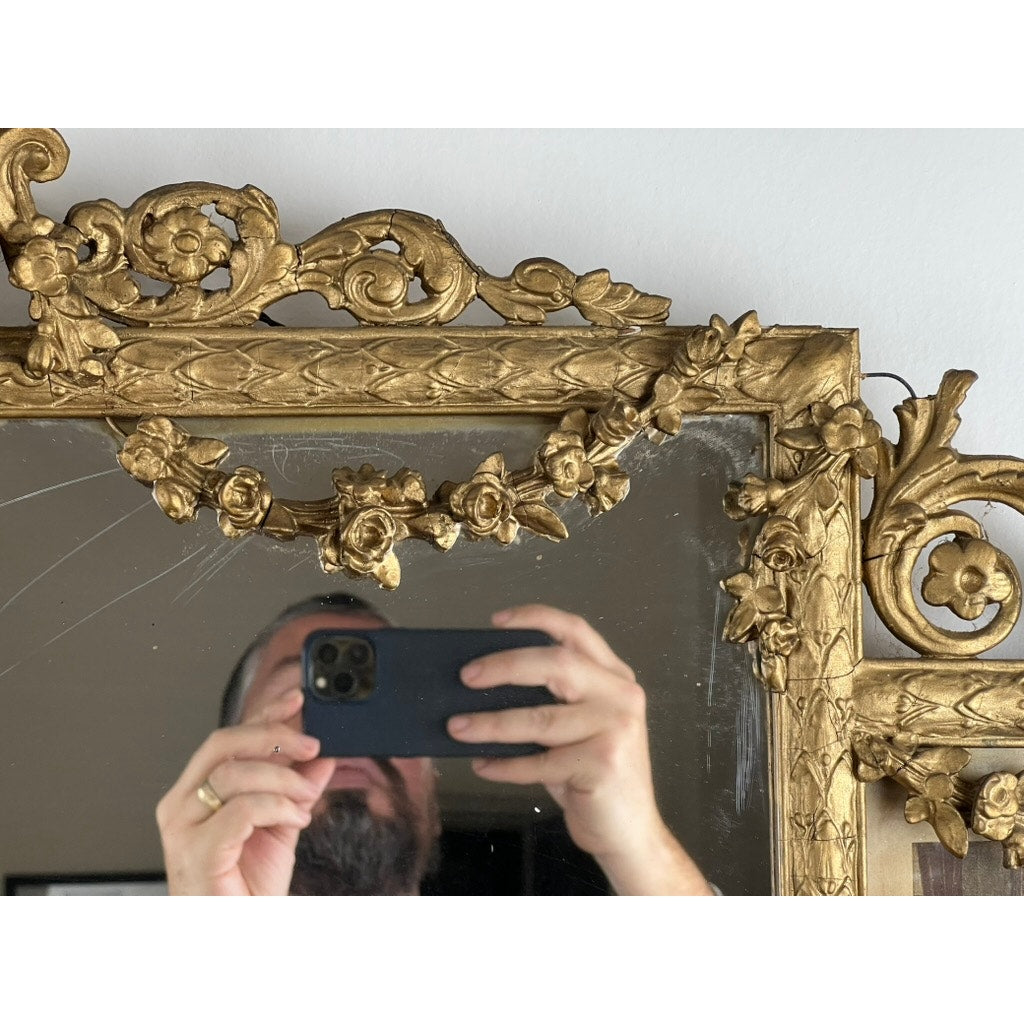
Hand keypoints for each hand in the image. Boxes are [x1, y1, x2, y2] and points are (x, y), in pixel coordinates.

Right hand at [156, 689, 333, 894]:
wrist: (237, 934)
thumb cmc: (246, 887)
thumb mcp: (281, 825)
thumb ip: (297, 788)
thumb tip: (321, 757)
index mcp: (195, 792)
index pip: (228, 738)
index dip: (264, 714)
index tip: (298, 700)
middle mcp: (181, 805)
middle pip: (224, 745)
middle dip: (274, 737)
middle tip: (312, 746)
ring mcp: (183, 830)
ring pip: (234, 775)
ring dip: (283, 780)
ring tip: (307, 799)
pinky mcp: (196, 854)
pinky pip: (241, 811)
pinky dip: (277, 808)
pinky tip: (296, 819)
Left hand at [448, 604, 712, 894]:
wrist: (630, 832)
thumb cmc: (594, 776)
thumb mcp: (579, 727)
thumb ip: (551, 700)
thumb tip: (485, 683)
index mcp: (614, 677)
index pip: (575, 631)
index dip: (536, 618)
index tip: (497, 621)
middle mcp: (620, 696)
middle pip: (556, 664)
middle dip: (504, 666)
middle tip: (466, 677)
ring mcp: (615, 729)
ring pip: (540, 718)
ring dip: (490, 723)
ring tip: (457, 727)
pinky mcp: (602, 765)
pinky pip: (539, 762)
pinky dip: (504, 765)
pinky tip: (483, 765)